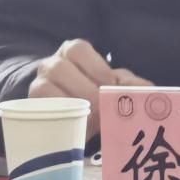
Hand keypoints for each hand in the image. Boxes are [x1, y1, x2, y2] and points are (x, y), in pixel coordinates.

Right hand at [28, 39, 151, 139]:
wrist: (68, 110)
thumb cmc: (94, 91)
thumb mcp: (112, 84)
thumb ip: (129, 84)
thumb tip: (149, 92)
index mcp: (72, 51)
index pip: (78, 49)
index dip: (95, 67)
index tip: (110, 86)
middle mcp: (50, 64)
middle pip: (60, 69)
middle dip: (84, 90)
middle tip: (102, 109)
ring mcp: (37, 85)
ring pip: (44, 89)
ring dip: (69, 106)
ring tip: (90, 122)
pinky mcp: (30, 109)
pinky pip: (38, 111)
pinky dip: (58, 121)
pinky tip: (75, 130)